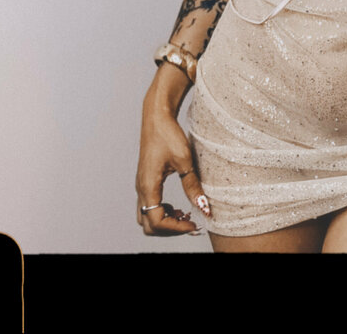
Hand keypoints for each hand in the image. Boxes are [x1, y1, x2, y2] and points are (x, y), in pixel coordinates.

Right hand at [135, 107, 210, 235]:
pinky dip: (162, 212)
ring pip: (146, 217)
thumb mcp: (184, 161)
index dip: (176, 228)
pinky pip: (149, 206)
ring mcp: (141, 185)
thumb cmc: (168, 134)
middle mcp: (141, 189)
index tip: (194, 225)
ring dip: (164, 221)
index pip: (156, 221)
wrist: (157, 117)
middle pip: (148, 225)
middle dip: (169, 229)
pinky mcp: (145, 181)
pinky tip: (178, 206)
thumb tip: (205, 209)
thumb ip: (193, 186)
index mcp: (148, 186)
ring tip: (184, 214)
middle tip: (190, 222)